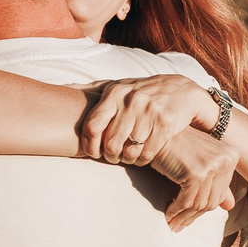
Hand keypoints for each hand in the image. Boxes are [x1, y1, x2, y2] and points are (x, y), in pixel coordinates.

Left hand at [79, 76, 219, 166]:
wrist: (183, 90)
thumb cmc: (144, 92)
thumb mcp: (119, 86)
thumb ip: (94, 90)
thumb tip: (65, 89)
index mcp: (115, 93)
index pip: (92, 126)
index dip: (90, 145)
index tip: (94, 153)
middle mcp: (131, 101)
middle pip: (110, 143)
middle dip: (111, 156)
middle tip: (114, 157)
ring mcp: (149, 111)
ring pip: (129, 151)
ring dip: (128, 160)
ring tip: (129, 158)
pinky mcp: (166, 123)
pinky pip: (147, 153)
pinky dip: (143, 160)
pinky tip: (143, 157)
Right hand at [149, 128, 240, 230]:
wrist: (156, 134)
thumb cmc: (176, 146)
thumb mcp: (200, 162)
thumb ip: (217, 182)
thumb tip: (230, 206)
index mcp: (231, 156)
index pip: (219, 193)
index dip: (202, 208)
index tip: (188, 217)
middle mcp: (226, 160)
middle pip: (211, 201)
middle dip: (193, 216)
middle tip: (178, 226)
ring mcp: (212, 166)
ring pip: (198, 204)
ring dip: (183, 217)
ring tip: (172, 224)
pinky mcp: (196, 173)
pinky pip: (186, 201)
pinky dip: (175, 210)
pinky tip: (167, 215)